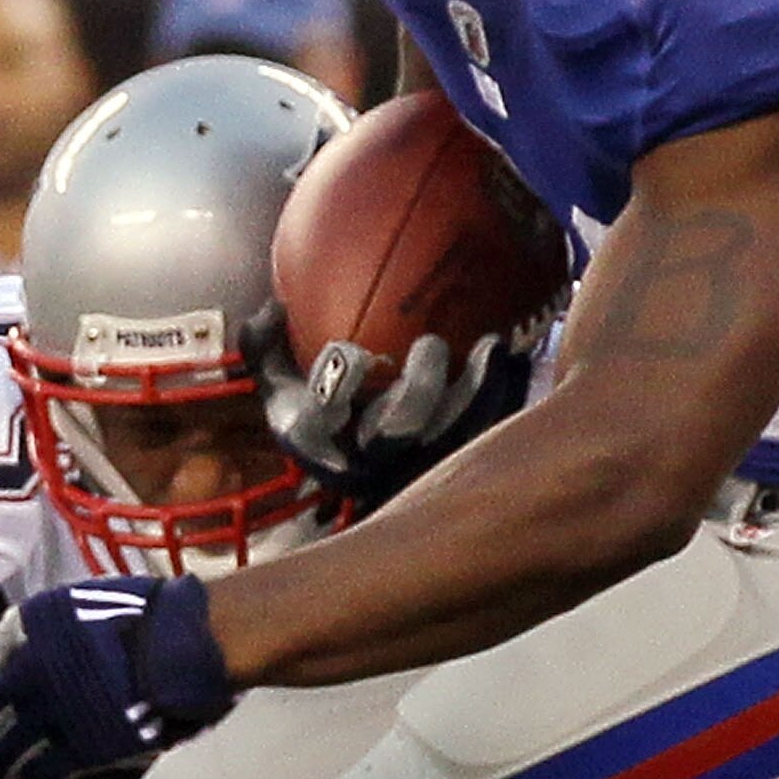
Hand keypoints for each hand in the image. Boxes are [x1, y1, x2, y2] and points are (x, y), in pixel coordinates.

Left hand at [0, 574, 233, 778]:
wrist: (174, 645)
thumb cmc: (132, 612)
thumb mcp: (67, 605)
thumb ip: (33, 633)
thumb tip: (14, 648)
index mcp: (17, 640)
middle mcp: (23, 682)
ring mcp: (49, 720)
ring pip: (4, 757)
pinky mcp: (79, 750)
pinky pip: (43, 776)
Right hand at [250, 300, 532, 505]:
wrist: (353, 456)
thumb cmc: (312, 403)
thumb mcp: (275, 380)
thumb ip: (263, 345)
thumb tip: (272, 306)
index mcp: (318, 443)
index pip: (324, 418)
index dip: (339, 387)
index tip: (352, 351)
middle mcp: (370, 465)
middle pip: (398, 433)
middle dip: (418, 390)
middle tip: (429, 344)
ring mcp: (418, 472)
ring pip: (456, 437)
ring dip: (476, 392)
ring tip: (490, 346)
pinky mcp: (459, 468)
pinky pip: (490, 432)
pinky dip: (506, 395)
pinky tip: (515, 356)